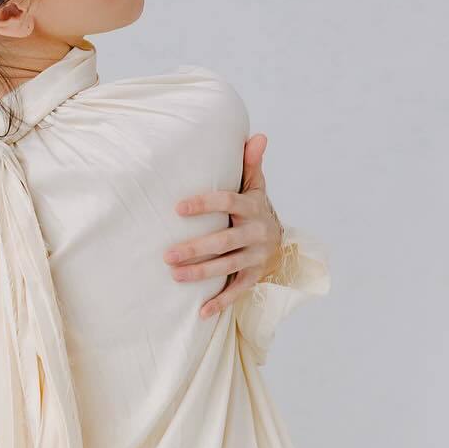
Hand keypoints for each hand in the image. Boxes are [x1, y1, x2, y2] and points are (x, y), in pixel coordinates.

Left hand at [164, 133, 282, 318]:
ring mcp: (256, 257)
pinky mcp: (255, 276)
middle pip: (224, 241)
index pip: (227, 202)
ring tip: (174, 275)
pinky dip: (220, 303)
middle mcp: (256, 233)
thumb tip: (257, 135)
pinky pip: (237, 291)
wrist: (282, 242)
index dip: (204, 204)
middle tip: (167, 254)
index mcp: (252, 207)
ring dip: (200, 273)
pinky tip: (200, 312)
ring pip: (227, 267)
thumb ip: (251, 163)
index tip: (178, 208)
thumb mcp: (256, 186)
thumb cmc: (256, 209)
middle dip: (195, 248)